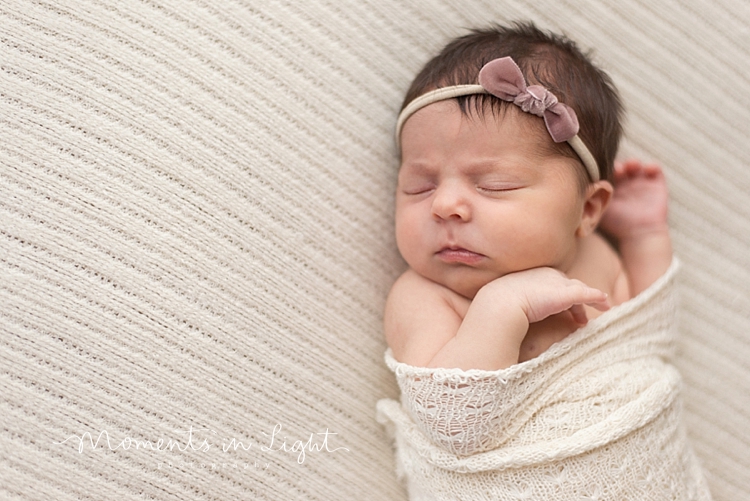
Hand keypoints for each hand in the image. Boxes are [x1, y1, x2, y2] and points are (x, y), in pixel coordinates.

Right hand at [482, 267, 609, 325]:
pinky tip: (605, 305)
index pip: (552, 282)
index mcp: (532, 274)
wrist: (500, 304)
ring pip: (579, 289)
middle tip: (579, 315)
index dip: (559, 294)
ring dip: (589, 300)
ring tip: (592, 315)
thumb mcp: (505, 299)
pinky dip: (597, 299)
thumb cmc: (497, 305)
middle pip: (568, 284)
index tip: (561, 308)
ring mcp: (557, 283)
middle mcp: (547, 274)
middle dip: (575, 297)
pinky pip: (588, 295)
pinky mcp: (566, 294)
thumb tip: (509, 313)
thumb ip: (513, 302)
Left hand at [599, 159, 668, 241]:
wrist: (639, 235)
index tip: (605, 170)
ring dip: (634, 162)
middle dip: (619, 165)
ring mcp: (641, 184)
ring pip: (637, 166)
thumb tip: (578, 186)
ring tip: (632, 166)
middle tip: (618, 169)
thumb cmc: (618, 225)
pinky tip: (648, 168)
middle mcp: (627, 185)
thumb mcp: (601, 210)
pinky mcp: (657, 185)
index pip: (608, 173)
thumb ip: (592, 198)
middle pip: (622, 167)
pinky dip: (653, 166)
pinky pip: (656, 170)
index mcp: (613, 189)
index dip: (606, 168)